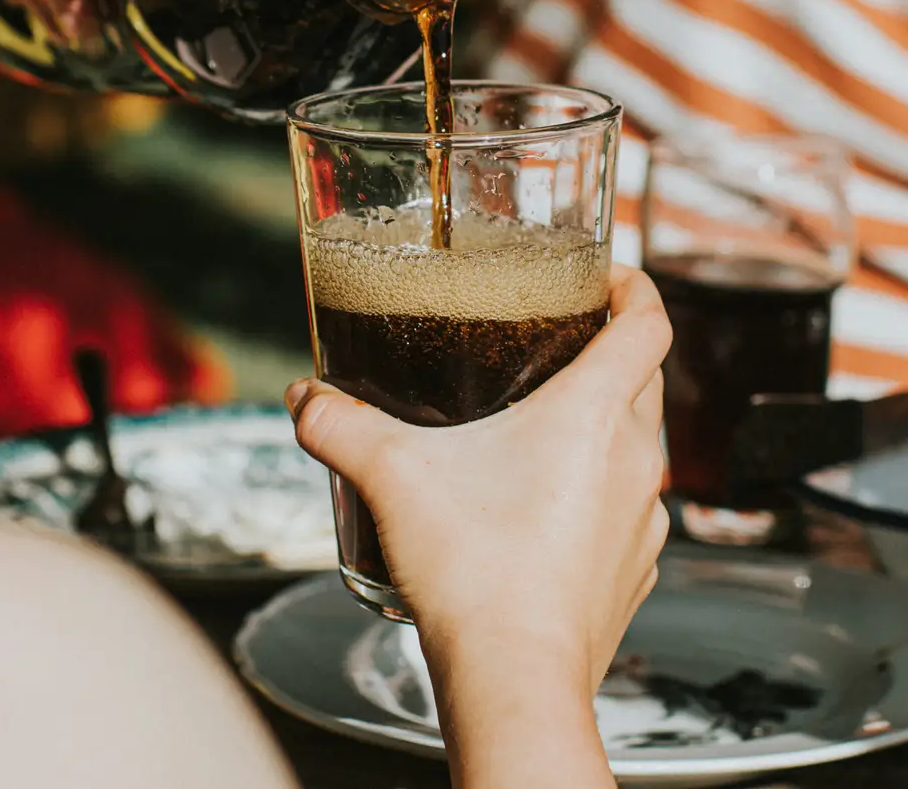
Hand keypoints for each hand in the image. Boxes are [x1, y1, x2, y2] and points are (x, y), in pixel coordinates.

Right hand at [287, 266, 670, 691]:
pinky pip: (623, 513)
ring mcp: (642, 522)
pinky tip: (536, 512)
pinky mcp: (632, 573)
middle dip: (605, 353)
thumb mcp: (389, 474)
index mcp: (594, 414)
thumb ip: (338, 423)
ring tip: (531, 433)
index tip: (604, 278)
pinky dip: (592, 496)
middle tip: (551, 343)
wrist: (513, 675)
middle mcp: (634, 461)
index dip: (634, 287)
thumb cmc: (474, 569)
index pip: (648, 323)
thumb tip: (305, 398)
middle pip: (644, 380)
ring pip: (634, 448)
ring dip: (597, 430)